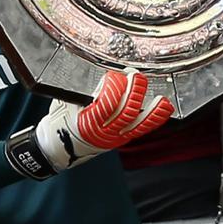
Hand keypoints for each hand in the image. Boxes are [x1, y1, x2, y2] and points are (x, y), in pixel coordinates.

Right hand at [35, 68, 173, 171]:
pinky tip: (163, 108)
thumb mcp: (66, 103)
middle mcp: (104, 133)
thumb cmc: (61, 122)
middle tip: (136, 76)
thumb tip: (106, 79)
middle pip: (126, 112)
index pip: (106, 105)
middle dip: (134, 92)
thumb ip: (85, 91)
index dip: (113, 88)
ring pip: (138, 125)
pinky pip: (142, 129)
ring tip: (162, 99)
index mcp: (87, 123)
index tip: (114, 75)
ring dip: (152, 110)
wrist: (59, 148)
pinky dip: (154, 118)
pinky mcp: (123, 140)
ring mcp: (115, 138)